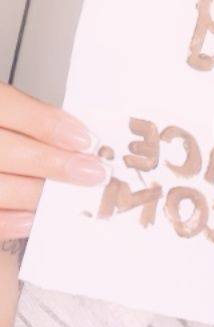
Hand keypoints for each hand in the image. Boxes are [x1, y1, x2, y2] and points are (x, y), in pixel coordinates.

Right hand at [0, 82, 107, 240]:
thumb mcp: (4, 114)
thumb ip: (29, 122)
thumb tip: (77, 141)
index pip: (6, 105)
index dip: (45, 123)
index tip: (83, 139)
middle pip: (6, 150)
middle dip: (53, 163)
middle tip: (91, 173)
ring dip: (37, 194)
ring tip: (69, 198)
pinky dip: (10, 221)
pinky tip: (33, 218)